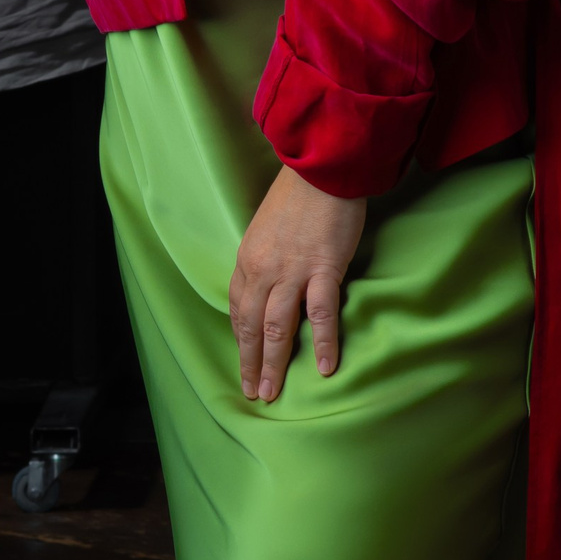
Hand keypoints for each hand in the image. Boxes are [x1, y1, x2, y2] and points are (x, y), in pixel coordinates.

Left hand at [231, 165, 367, 401]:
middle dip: (250, 362)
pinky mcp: (323, 268)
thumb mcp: (266, 228)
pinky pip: (320, 313)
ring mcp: (292, 271)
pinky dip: (322, 342)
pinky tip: (323, 367)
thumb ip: (264, 258)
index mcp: (248, 259)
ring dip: (274, 363)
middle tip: (254, 391)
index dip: (241, 338)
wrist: (322, 168)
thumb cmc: (298, 195)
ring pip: (277, 326)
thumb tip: (269, 284)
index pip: (238, 308)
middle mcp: (263, 269)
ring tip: (273, 391)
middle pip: (252, 325)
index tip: (245, 359)